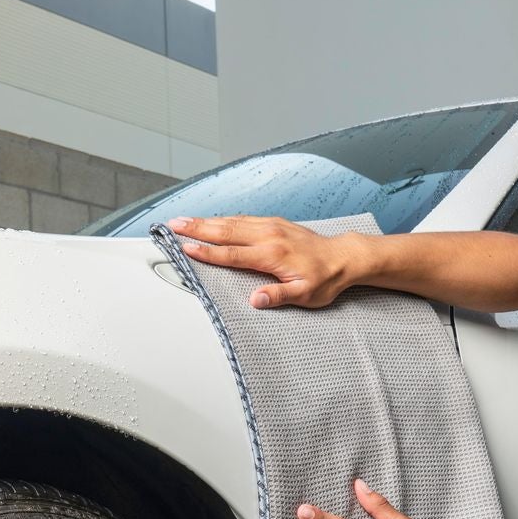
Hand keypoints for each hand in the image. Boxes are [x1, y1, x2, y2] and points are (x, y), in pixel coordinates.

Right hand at [166, 215, 368, 308]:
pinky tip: (214, 220)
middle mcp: (269, 236)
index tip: (186, 248)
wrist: (344, 257)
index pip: (232, 253)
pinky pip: (243, 218)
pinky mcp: (275, 223)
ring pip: (232, 221)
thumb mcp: (306, 294)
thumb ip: (279, 296)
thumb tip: (256, 301)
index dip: (207, 252)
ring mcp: (271, 226)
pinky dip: (224, 218)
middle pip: (225, 231)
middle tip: (173, 225)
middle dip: (197, 228)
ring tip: (185, 220)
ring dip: (206, 221)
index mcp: (272, 255)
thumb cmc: (325, 278)